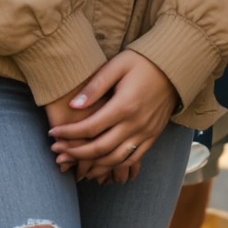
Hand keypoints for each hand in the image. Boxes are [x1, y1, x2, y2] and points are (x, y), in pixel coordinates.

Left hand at [48, 50, 178, 180]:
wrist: (175, 67)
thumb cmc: (143, 61)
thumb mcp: (117, 65)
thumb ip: (95, 87)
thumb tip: (73, 106)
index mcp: (124, 105)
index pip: (90, 128)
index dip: (68, 133)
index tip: (52, 133)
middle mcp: (135, 124)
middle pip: (100, 148)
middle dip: (75, 153)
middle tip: (56, 152)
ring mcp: (146, 133)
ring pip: (115, 159)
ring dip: (92, 164)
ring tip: (73, 163)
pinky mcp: (152, 136)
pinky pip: (132, 159)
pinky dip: (114, 166)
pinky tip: (99, 165)